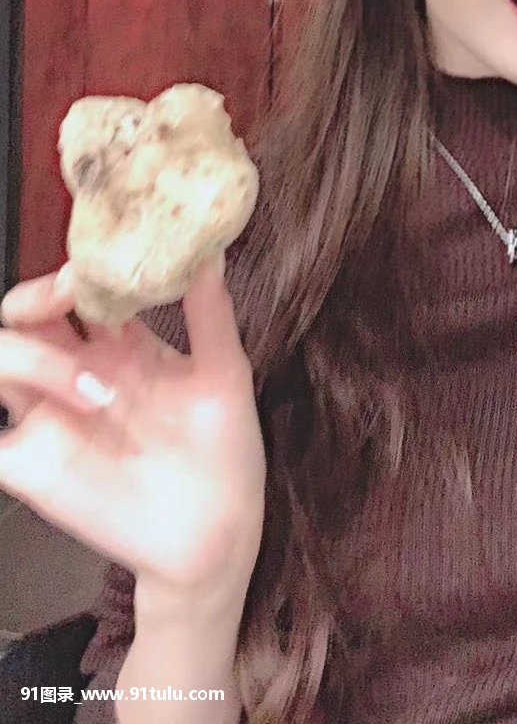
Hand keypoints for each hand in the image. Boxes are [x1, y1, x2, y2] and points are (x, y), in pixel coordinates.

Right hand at [0, 259, 264, 604]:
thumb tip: (208, 252)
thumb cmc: (224, 451)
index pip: (77, 288)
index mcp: (120, 345)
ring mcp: (52, 416)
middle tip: (73, 294)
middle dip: (39, 295)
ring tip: (98, 392)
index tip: (103, 262)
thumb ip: (211, 313)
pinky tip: (27, 418)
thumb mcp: (225, 374)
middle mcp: (78, 372)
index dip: (79, 268)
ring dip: (34, 359)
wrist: (219, 532)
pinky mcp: (33, 466)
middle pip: (23, 313)